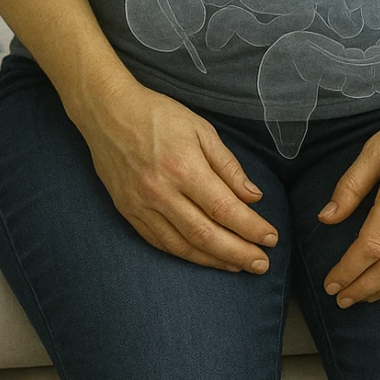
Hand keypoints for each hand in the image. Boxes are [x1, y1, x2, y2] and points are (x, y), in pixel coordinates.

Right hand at [75, 78, 278, 274]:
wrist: (108, 113)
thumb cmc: (159, 115)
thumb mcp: (201, 129)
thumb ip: (227, 165)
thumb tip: (252, 197)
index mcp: (183, 167)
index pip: (224, 208)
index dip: (251, 228)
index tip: (271, 237)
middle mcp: (161, 192)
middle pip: (206, 234)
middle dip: (238, 253)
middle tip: (262, 263)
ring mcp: (141, 206)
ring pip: (183, 246)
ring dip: (214, 260)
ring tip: (238, 266)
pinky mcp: (128, 213)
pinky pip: (160, 243)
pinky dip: (185, 255)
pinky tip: (203, 258)